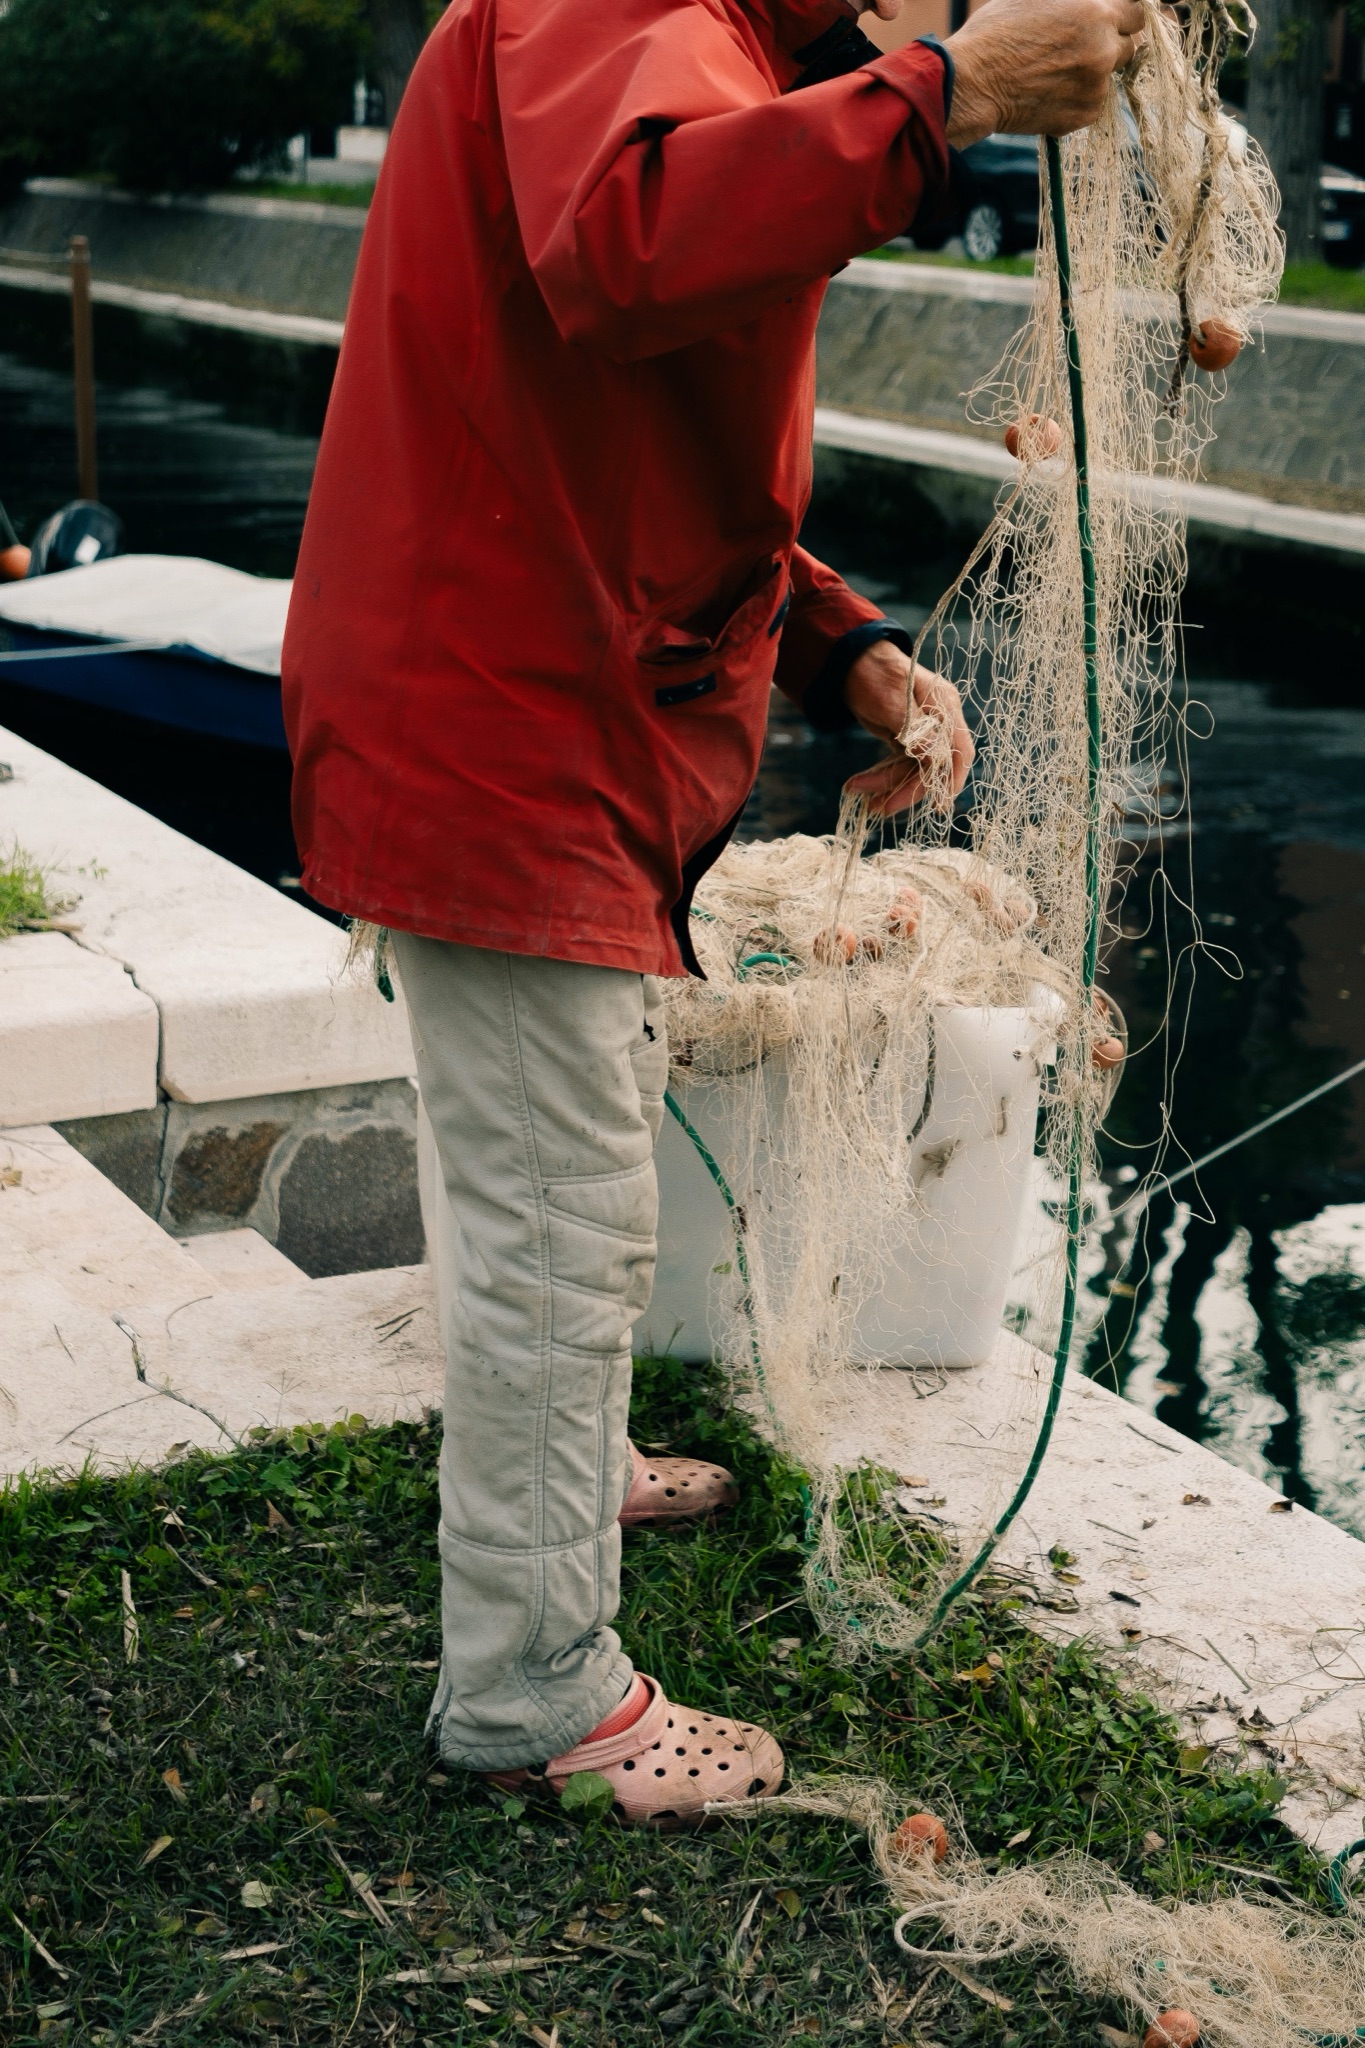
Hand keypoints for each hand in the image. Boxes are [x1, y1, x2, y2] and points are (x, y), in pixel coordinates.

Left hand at [842, 637, 972, 817]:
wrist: (851, 661)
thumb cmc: (875, 673)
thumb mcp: (891, 700)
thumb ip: (914, 728)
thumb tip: (934, 756)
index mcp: (943, 707)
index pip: (958, 749)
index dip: (952, 779)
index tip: (940, 805)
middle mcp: (937, 721)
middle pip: (932, 766)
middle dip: (906, 789)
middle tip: (879, 808)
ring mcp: (922, 730)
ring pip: (911, 769)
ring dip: (887, 785)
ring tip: (859, 795)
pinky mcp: (905, 737)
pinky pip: (898, 764)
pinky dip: (881, 777)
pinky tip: (861, 786)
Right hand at [945, 0, 1146, 147]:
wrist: (972, 85)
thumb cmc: (996, 33)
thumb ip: (1074, 0)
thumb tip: (1086, 3)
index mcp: (1097, 12)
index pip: (1137, 12)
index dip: (1123, 17)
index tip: (1112, 23)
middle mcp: (1103, 49)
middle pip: (1129, 46)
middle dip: (1110, 46)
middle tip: (1080, 50)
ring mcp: (1095, 87)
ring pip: (1109, 78)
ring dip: (1092, 74)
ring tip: (1056, 73)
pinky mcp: (1083, 116)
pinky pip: (1091, 104)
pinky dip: (1077, 99)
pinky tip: (1049, 92)